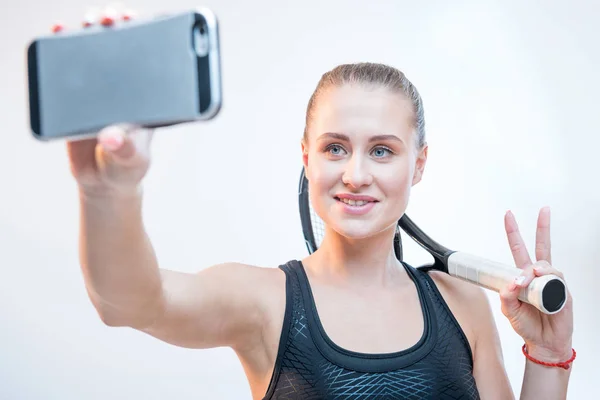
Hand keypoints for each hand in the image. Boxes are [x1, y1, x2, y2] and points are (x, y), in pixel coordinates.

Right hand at [51, 5, 151, 196]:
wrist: (102, 182)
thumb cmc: (126, 168)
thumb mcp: (131, 160)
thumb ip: (124, 150)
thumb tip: (111, 137)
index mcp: (144, 99)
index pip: (147, 61)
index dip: (143, 37)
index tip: (136, 22)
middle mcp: (122, 89)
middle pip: (119, 50)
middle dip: (115, 27)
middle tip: (110, 19)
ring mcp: (98, 91)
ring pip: (92, 54)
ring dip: (88, 33)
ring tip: (87, 22)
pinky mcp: (74, 98)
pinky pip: (67, 70)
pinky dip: (60, 49)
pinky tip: (58, 33)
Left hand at [499, 207, 573, 361]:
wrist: (544, 342)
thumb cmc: (527, 325)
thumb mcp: (508, 310)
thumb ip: (506, 296)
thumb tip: (512, 281)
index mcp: (523, 276)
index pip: (519, 249)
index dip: (514, 233)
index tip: (508, 215)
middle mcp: (539, 276)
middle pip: (543, 246)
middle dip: (543, 227)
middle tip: (544, 209)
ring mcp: (552, 282)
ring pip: (546, 264)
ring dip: (533, 269)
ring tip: (526, 279)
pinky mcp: (563, 292)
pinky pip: (556, 278)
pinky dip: (546, 277)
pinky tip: (539, 278)